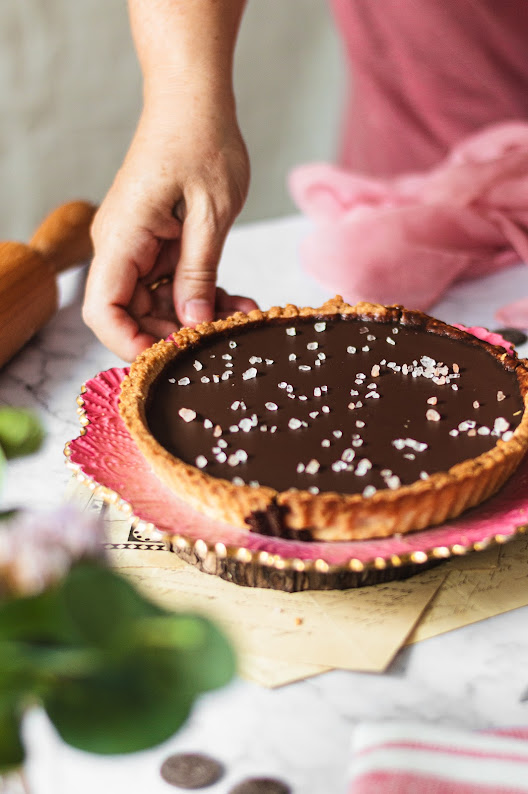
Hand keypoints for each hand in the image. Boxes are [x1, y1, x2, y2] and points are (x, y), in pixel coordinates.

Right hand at [83, 99, 256, 360]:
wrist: (194, 98)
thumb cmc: (202, 140)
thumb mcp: (211, 214)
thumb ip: (199, 273)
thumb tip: (193, 322)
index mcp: (122, 238)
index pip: (103, 311)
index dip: (129, 344)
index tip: (170, 359)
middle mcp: (121, 245)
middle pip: (132, 313)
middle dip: (176, 334)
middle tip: (223, 340)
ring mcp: (137, 244)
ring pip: (156, 302)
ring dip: (195, 316)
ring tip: (241, 318)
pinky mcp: (156, 241)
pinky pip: (172, 282)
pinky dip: (201, 294)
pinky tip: (236, 300)